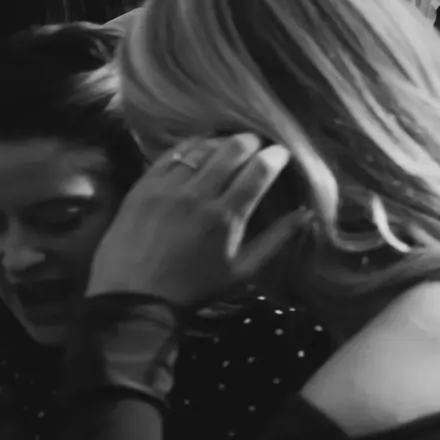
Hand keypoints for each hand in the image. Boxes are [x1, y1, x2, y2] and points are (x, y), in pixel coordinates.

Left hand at [85, 134, 305, 309]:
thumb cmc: (195, 288)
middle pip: (232, 150)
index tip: (281, 153)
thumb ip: (276, 240)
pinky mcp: (142, 187)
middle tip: (256, 145)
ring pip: (201, 148)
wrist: (133, 298)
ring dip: (220, 143)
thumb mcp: (243, 272)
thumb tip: (306, 213)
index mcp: (226, 217)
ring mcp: (167, 189)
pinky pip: (170, 155)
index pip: (259, 170)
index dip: (276, 155)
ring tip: (227, 147)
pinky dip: (189, 148)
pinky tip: (197, 151)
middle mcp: (197, 196)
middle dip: (251, 142)